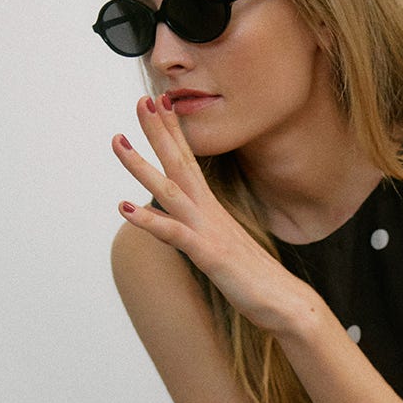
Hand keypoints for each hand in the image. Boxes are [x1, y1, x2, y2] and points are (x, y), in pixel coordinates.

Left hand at [111, 95, 307, 332]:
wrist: (285, 302)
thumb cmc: (256, 279)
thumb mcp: (225, 248)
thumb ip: (206, 232)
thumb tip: (190, 229)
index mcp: (212, 210)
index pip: (190, 162)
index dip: (175, 132)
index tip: (160, 103)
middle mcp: (209, 213)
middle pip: (179, 163)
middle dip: (159, 131)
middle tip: (141, 99)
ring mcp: (208, 231)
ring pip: (169, 190)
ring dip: (141, 164)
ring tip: (117, 140)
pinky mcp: (208, 254)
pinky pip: (173, 233)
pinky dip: (148, 219)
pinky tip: (123, 206)